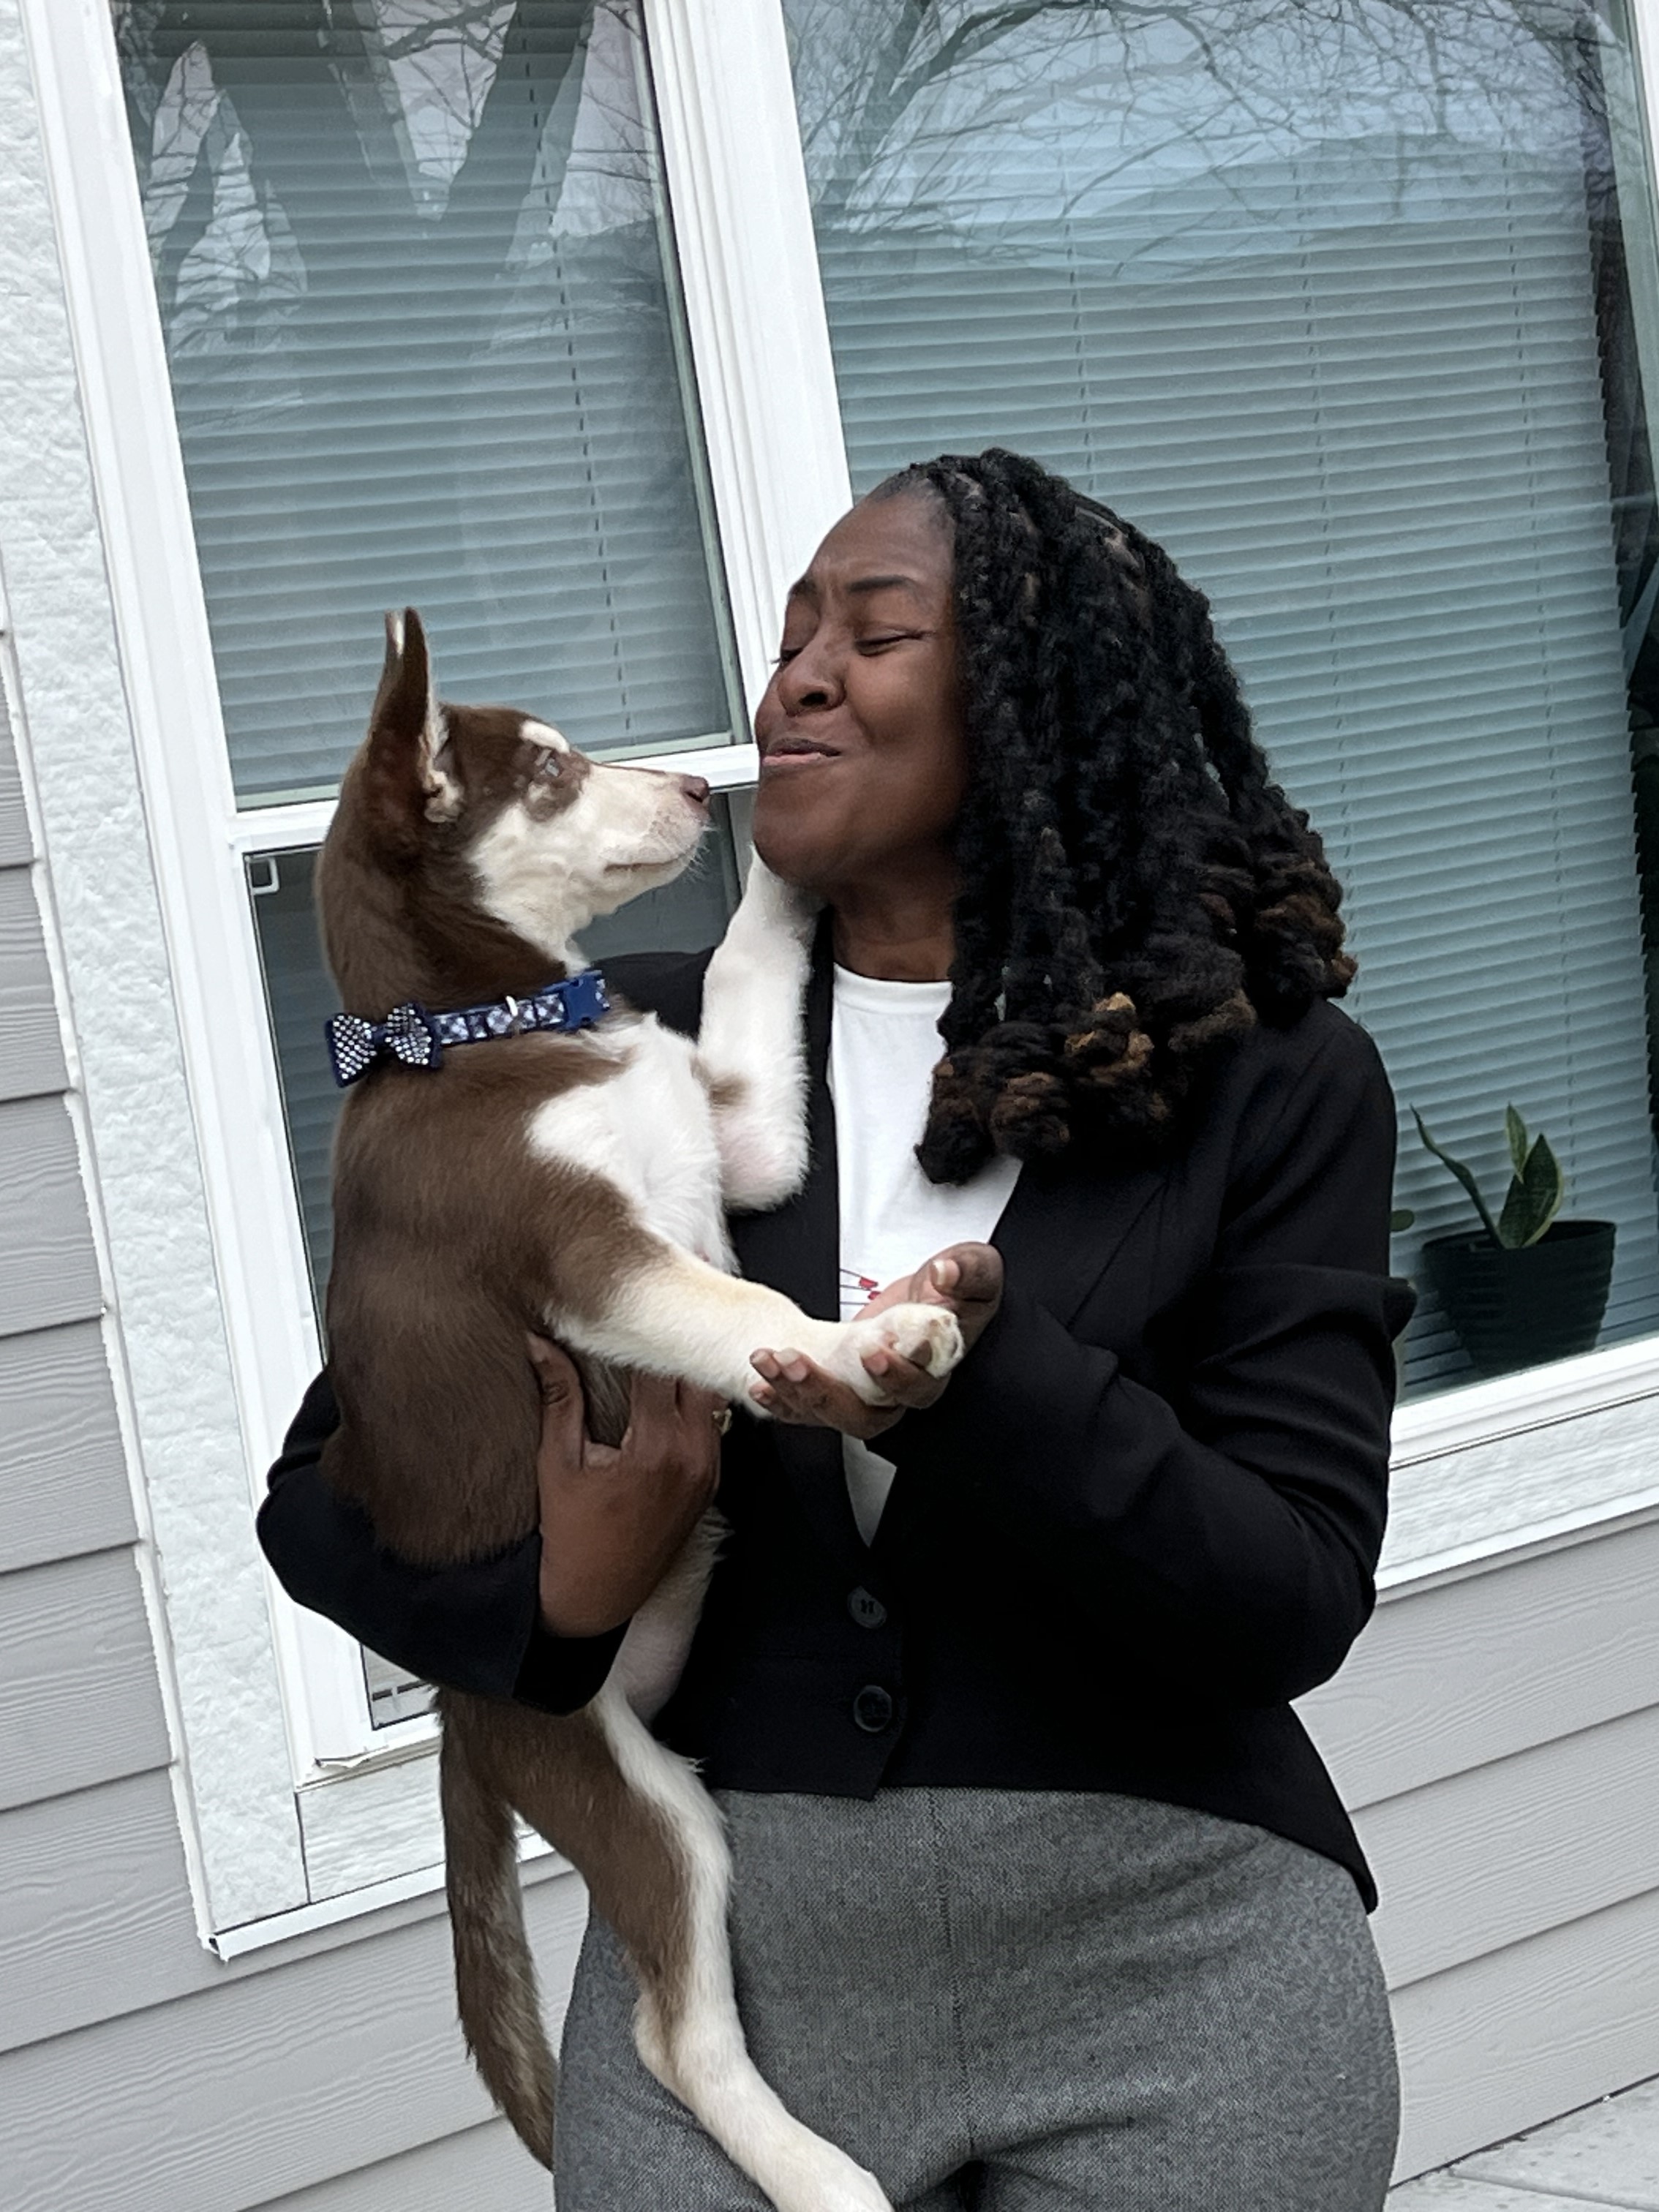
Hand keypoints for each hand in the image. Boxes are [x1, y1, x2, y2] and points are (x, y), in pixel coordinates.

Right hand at [528, 1336, 726, 1638]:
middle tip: (647, 1324)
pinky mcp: (710, 1484)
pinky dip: (692, 1407)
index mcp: (656, 1446)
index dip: (642, 1335)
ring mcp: (708, 1471)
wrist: (595, 1594)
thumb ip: (559, 1396)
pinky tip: (668, 1395)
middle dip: (670, 1350)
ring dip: (684, 1377)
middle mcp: (693, 1456)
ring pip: (710, 1400)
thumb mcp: (558, 1460)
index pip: (660, 1368)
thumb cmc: (570, 1531)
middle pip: (695, 1377)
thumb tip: (540, 1344)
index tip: (626, 1313)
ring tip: (657, 1353)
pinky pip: (712, 1428)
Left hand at [749, 1241, 1003, 1435]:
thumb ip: (964, 1272)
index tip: (874, 1352)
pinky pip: (807, 1409)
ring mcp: (866, 1396)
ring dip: (796, 1392)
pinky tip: (762, 1381)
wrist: (927, 1298)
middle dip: (828, 1392)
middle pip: (867, 1415)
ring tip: (771, 1362)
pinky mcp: (839, 1390)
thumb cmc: (953, 1290)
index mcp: (935, 1369)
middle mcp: (899, 1393)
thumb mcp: (972, 1269)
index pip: (918, 1387)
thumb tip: (945, 1274)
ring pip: (831, 1414)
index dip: (896, 1376)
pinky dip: (781, 1399)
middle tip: (800, 1362)